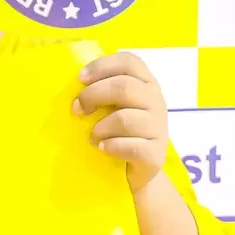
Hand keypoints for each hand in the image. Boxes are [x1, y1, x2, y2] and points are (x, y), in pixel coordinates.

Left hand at [73, 51, 169, 189]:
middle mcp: (156, 101)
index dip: (102, 66)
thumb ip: (103, 91)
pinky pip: (130, 146)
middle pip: (124, 87)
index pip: (129, 62)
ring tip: (93, 136)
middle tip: (77, 109)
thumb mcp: (114, 107)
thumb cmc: (120, 133)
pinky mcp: (155, 154)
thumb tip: (76, 84)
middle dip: (93, 95)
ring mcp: (158, 128)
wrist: (136, 172)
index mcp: (146, 84)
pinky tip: (103, 148)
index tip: (80, 78)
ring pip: (125, 119)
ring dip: (100, 127)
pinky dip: (111, 146)